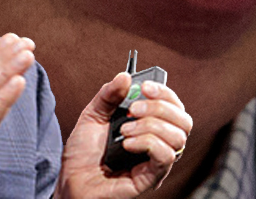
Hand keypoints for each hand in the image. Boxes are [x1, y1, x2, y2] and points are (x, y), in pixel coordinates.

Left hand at [55, 74, 191, 198]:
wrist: (72, 179)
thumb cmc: (84, 151)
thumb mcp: (93, 115)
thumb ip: (109, 95)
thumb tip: (125, 76)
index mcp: (150, 126)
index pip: (175, 107)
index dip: (165, 93)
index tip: (144, 87)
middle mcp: (159, 143)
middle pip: (184, 121)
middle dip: (160, 108)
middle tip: (133, 110)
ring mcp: (157, 162)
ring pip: (178, 138)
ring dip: (150, 126)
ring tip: (124, 131)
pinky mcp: (152, 177)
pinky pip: (166, 156)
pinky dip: (147, 143)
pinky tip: (127, 144)